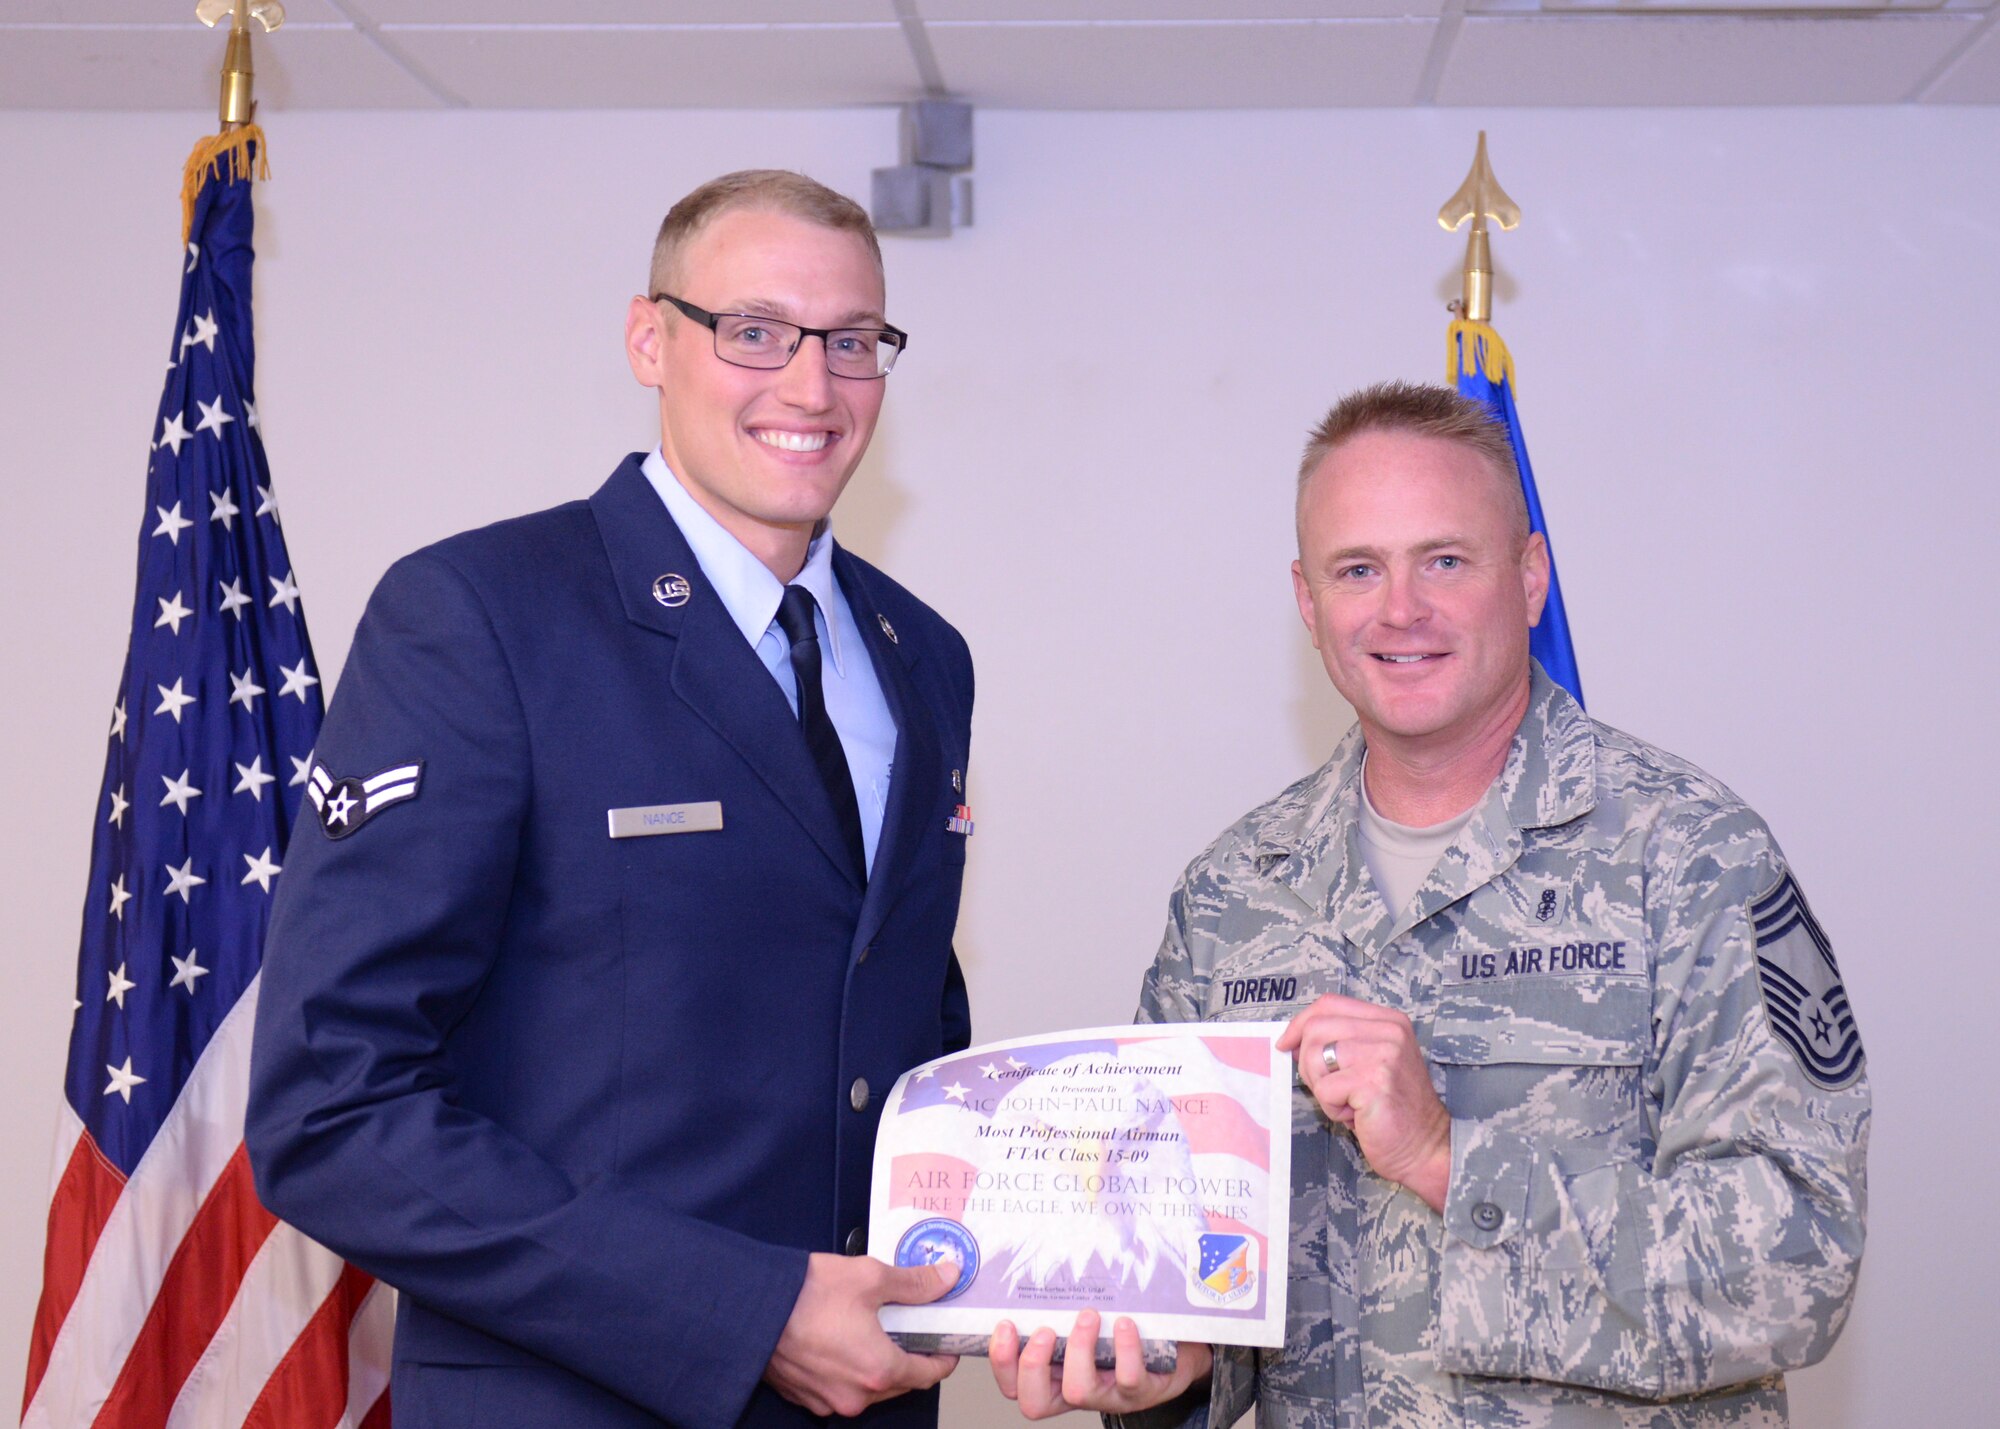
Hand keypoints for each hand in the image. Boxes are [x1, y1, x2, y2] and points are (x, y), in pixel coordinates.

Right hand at [763, 1253, 960, 1417]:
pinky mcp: (805, 1397)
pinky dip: (850, 1369)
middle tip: (910, 1326)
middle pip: (901, 1383)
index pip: (929, 1375)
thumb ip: (915, 1282)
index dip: (943, 1357)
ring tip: (874, 1328)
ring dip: (878, 1363)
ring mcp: (828, 1400)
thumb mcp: (870, 1277)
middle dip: (910, 1356)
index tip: (947, 1342)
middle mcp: (855, 1395)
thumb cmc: (805, 1294)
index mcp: (878, 1370)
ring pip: (870, 1387)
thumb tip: (948, 1277)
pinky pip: (840, 1388)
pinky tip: (843, 1339)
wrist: (750, 1307)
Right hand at [988, 1311, 1211, 1418]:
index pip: (1014, 1385)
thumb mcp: (1089, 1318)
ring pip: (1079, 1391)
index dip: (1002, 1362)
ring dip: (1079, 1348)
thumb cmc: (1124, 1328)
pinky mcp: (1142, 1391)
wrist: (1179, 1347)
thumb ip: (1062, 1301)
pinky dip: (1125, 1347)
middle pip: (1034, 1402)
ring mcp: (1109, 1394)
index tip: (1005, 1324)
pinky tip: (1125, 1322)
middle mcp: (1076, 1389)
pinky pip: (1129, 1377)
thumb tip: (1040, 1250)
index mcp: (1055, 1374)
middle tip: (1047, 1330)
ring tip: (1089, 1314)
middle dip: (1032, 1364)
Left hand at [1277, 993, 1451, 1211]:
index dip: (1300, 1023)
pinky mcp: (1373, 1082)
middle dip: (1309, 1062)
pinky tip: (1356, 1114)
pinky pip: (1325, 1089)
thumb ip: (1341, 1041)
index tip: (1287, 1044)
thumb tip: (1293, 1039)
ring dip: (1322, 1087)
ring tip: (1349, 1101)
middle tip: (1329, 1088)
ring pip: (1315, 1057)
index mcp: (1389, 1021)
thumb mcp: (1371, 1061)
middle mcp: (1389, 1032)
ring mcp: (1383, 1055)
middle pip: (1316, 1028)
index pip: (1330, 1004)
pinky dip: (1333, 1107)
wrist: (1425, 1145)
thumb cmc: (1392, 1108)